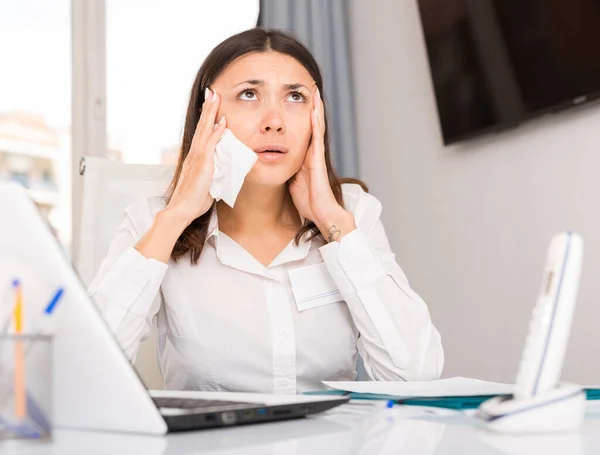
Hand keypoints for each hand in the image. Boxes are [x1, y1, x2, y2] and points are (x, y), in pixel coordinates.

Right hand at [166, 88, 225, 224]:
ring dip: (211, 113)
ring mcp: (197, 158)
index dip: (206, 119)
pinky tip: (223, 122)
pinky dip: (217, 132)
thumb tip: (222, 173)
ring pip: (205, 130)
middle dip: (207, 108)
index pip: (202, 134)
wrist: (182, 210)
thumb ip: (213, 175)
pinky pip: (211, 145)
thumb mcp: (206, 184)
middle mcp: (194, 155)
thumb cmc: (193, 201)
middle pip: (202, 126)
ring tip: (215, 97)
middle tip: (211, 92)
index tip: (210, 105)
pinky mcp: (203, 165)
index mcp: (195, 158)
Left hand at [289, 88, 355, 241]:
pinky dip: (316, 123)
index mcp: (305, 157)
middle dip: (310, 108)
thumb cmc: (308, 201)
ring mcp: (316, 155)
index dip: (300, 117)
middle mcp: (312, 153)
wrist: (321, 213)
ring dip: (316, 110)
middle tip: (309, 88)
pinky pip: (316, 137)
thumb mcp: (292, 182)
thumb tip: (272, 164)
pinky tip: (314, 110)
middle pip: (311, 125)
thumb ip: (286, 170)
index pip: (302, 132)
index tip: (296, 102)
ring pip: (316, 127)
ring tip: (314, 92)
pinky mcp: (317, 160)